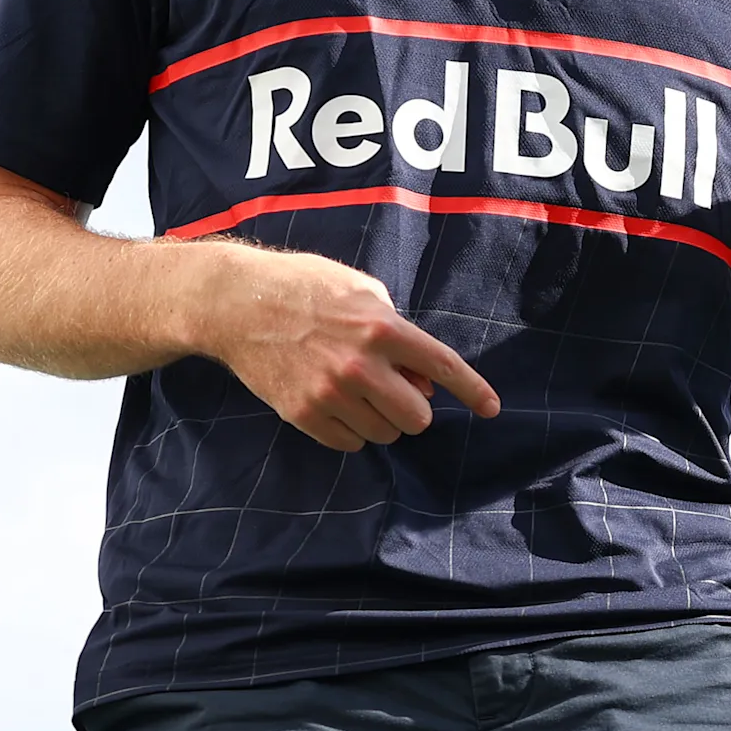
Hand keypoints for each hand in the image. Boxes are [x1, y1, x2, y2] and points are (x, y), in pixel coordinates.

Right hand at [193, 245, 499, 450]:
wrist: (238, 304)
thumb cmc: (306, 287)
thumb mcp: (362, 291)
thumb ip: (398, 332)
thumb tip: (421, 378)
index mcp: (382, 328)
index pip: (443, 366)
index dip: (473, 391)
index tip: (492, 409)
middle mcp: (361, 365)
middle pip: (416, 418)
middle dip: (413, 408)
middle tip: (394, 388)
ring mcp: (330, 393)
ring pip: (384, 434)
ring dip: (381, 418)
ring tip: (358, 391)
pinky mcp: (303, 414)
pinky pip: (349, 443)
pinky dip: (352, 430)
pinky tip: (337, 404)